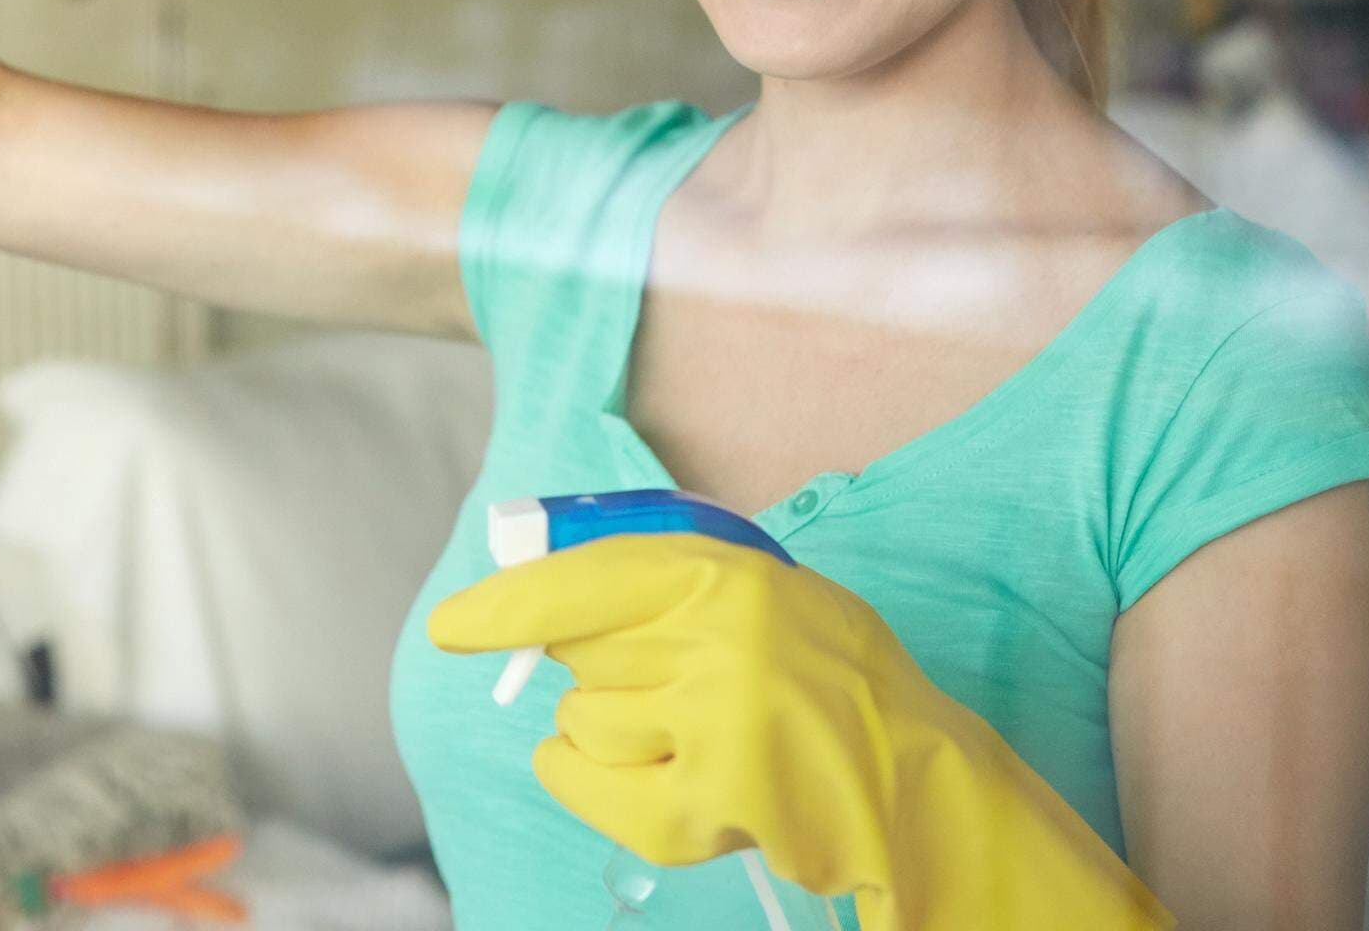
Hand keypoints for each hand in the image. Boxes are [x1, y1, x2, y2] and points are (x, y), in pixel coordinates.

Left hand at [428, 533, 1173, 930]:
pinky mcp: (715, 794)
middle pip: (582, 656)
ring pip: (585, 723)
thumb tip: (552, 607)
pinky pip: (601, 789)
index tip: (455, 625)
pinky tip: (640, 780)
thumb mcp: (766, 594)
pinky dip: (594, 787)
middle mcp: (718, 636)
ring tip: (692, 734)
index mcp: (728, 574)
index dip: (512, 600)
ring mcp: (715, 717)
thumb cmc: (832, 676)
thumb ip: (674, 588)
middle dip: (601, 672)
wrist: (913, 774)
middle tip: (673, 683)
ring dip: (613, 733)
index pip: (591, 575)